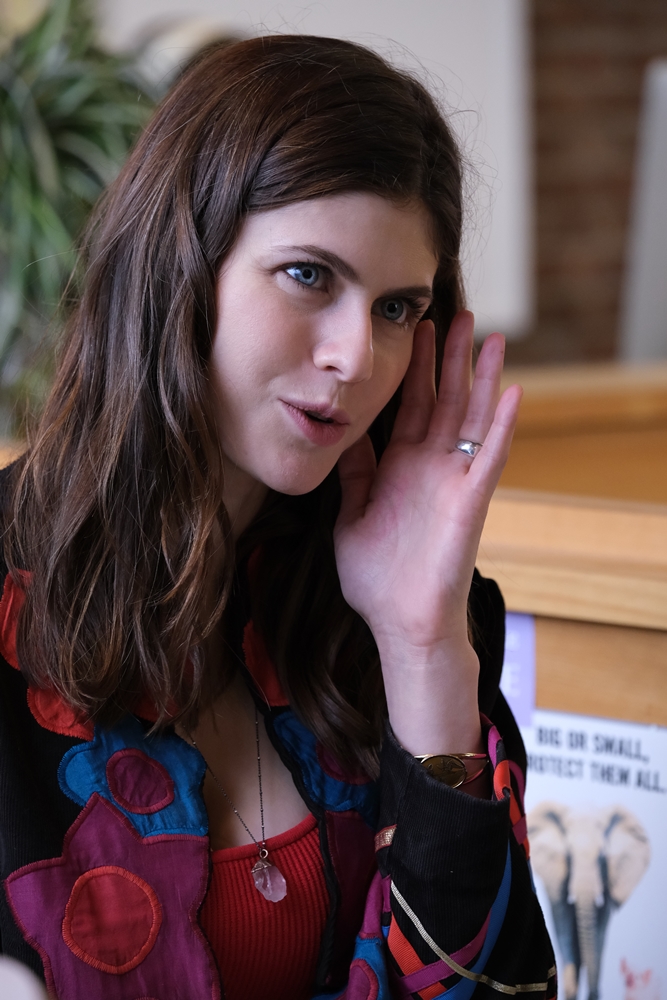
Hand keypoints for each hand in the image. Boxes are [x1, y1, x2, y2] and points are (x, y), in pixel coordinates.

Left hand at [334, 311, 521, 755]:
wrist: (397, 620)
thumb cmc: (375, 577)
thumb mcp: (350, 514)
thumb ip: (353, 473)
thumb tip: (344, 431)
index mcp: (399, 466)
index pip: (409, 404)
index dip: (413, 367)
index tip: (414, 328)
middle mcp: (430, 466)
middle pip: (444, 399)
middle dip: (451, 357)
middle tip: (460, 312)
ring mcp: (454, 480)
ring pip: (472, 418)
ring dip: (483, 378)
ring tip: (492, 337)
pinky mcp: (471, 501)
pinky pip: (490, 457)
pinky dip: (502, 426)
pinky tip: (512, 393)